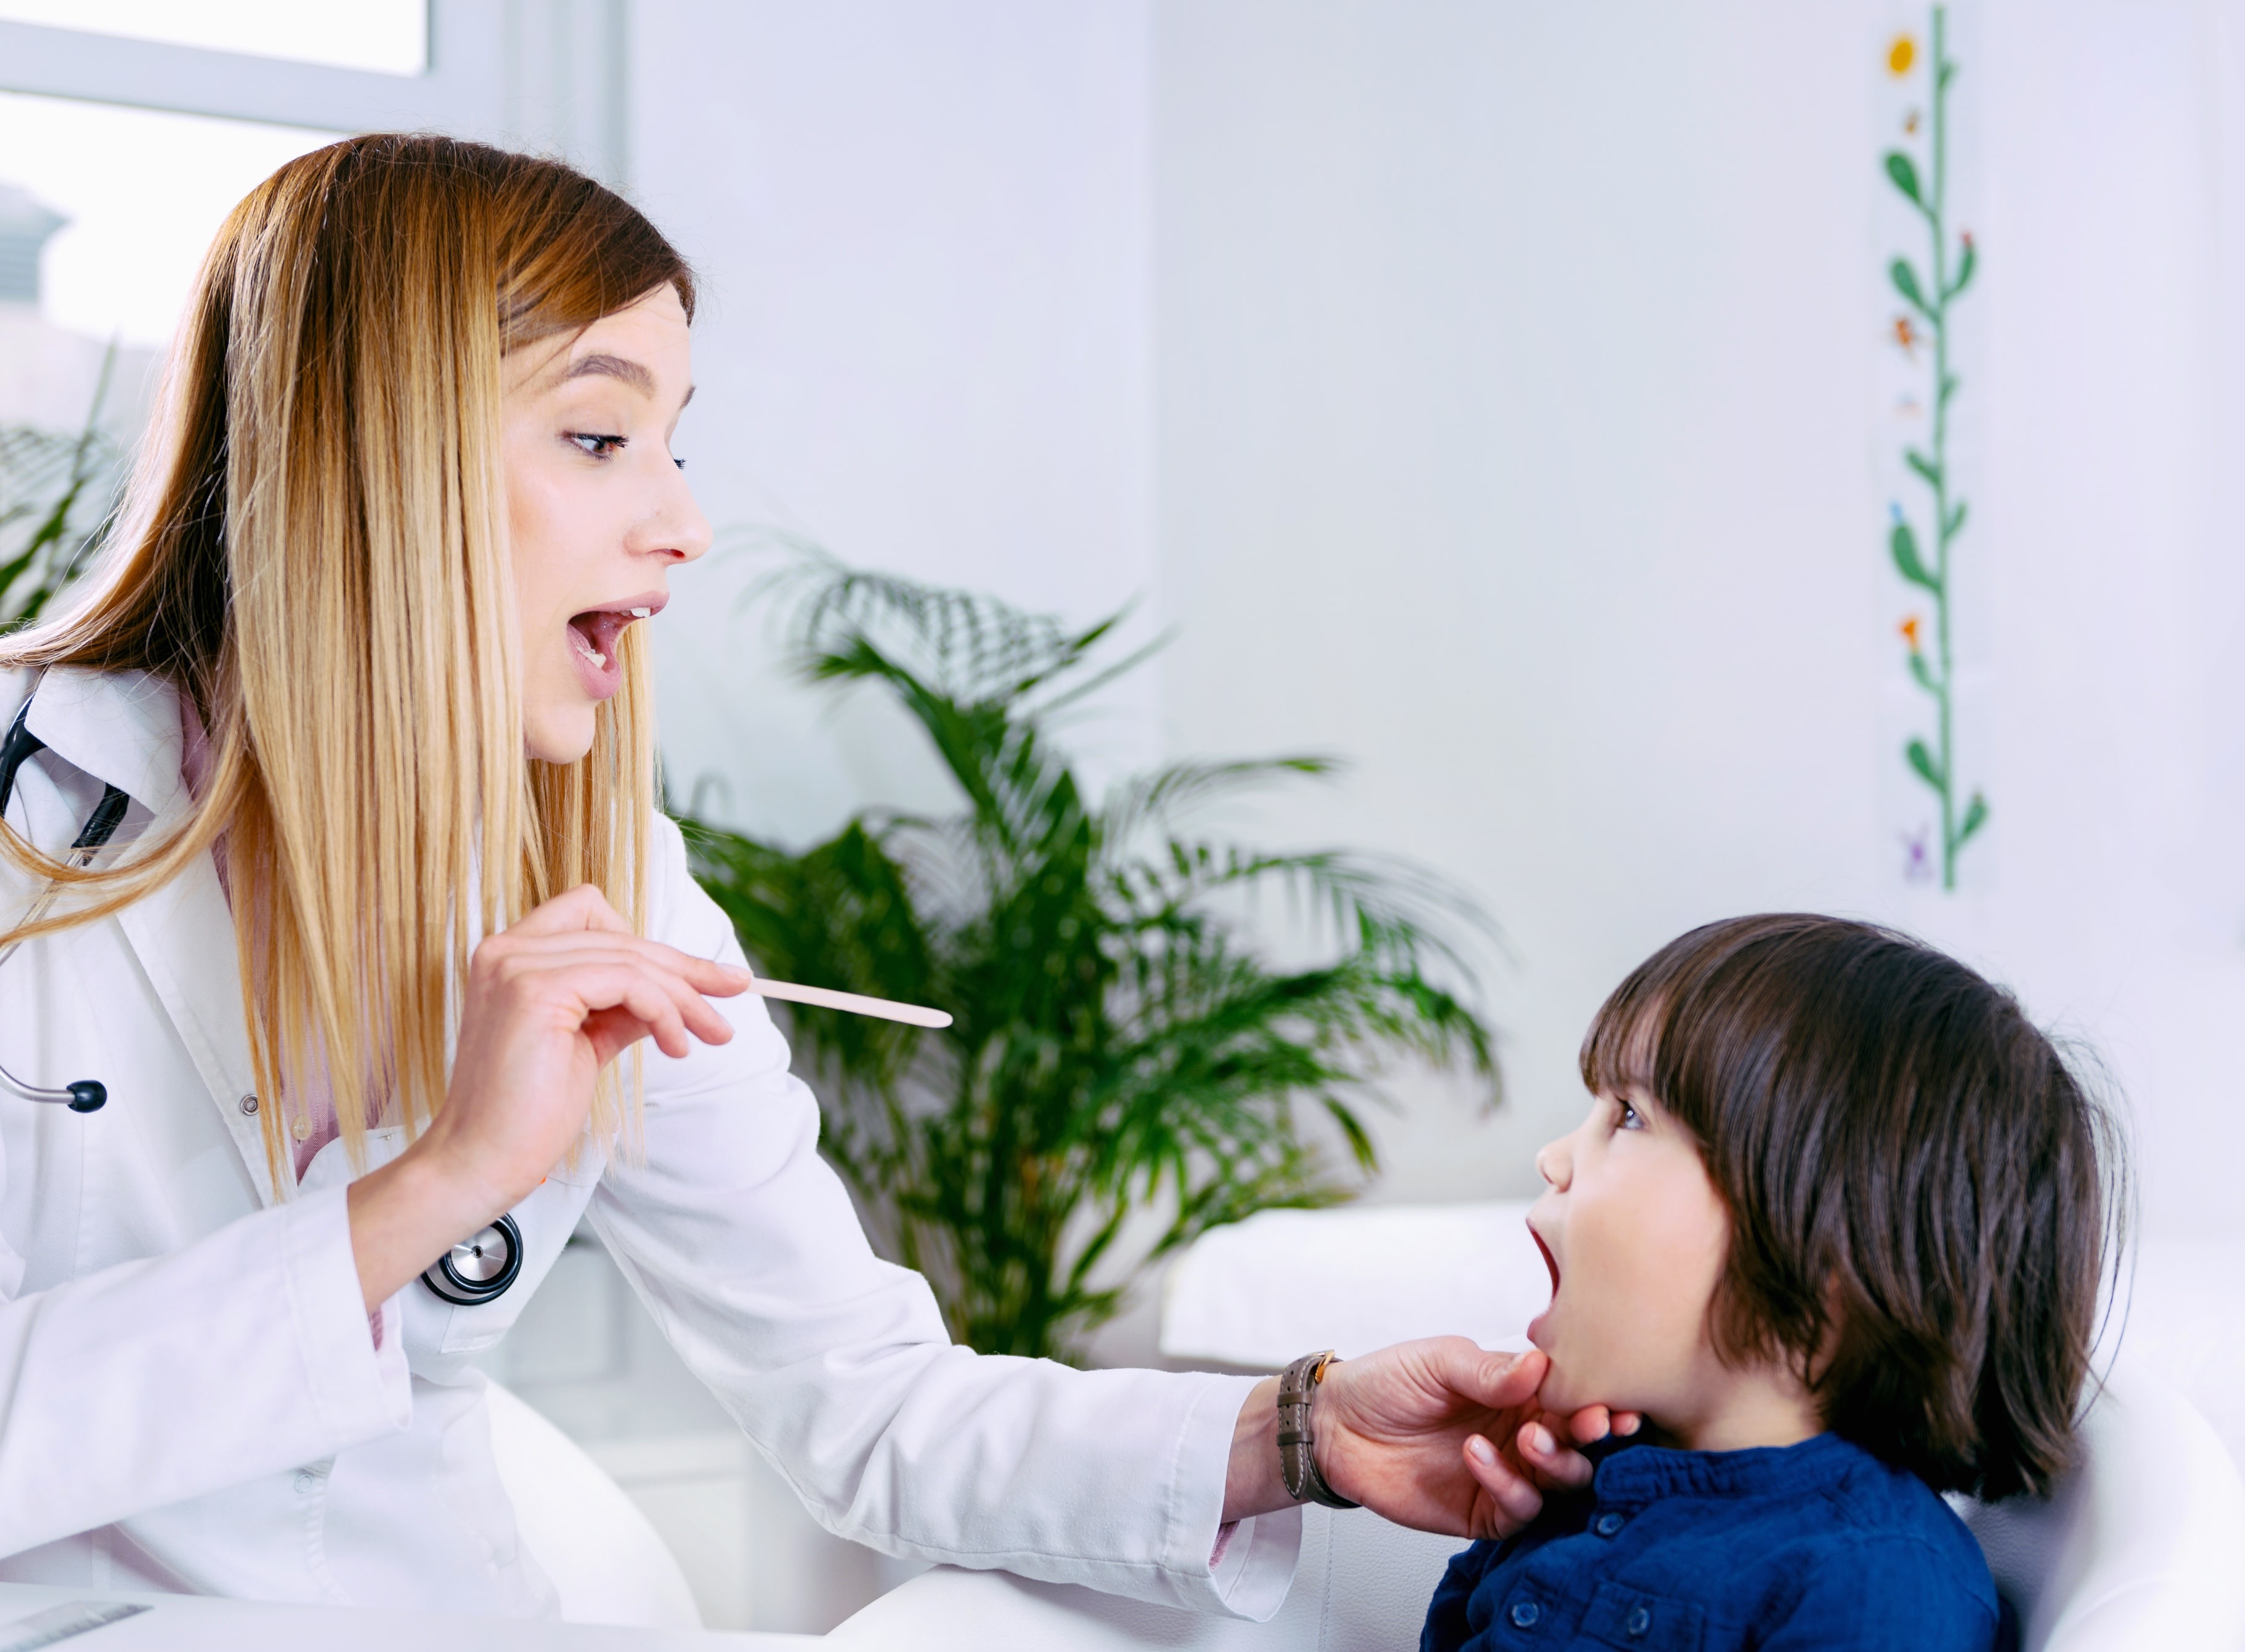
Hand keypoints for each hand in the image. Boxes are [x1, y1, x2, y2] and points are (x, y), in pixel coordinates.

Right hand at [346, 884, 750, 1307]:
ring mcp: (518, 966)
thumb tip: (675, 994)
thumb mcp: (587, 1043)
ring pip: (632, 957)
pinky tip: (674, 1045)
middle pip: (623, 935)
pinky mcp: (536, 990)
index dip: (650, 945)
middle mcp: (509, 949)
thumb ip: (622, 1009)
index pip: (595, 917)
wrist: (481, 1161)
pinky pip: (628, 981)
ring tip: (712, 1033)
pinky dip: (664, 1010)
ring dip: (684, 996)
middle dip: (686, 968)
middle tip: (733, 993)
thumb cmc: (528, 1112)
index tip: (700, 977)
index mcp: (514, 956)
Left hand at [1221, 1337, 1638, 1537]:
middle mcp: (1523, 1434)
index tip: (1611, 1402)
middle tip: (1590, 1425)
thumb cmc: (1388, 1382)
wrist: (1337, 1423)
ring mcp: (1507, 1475)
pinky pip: (1518, 1511)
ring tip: (1528, 1438)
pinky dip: (1508, 1486)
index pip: (1575, 1400)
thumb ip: (1490, 1371)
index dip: (1598, 1401)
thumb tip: (1541, 1367)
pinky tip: (1477, 1456)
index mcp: (1522, 1392)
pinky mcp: (1484, 1511)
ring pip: (1560, 1484)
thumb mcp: (1438, 1362)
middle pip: (1581, 1447)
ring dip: (1556, 1463)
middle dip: (1592, 1438)